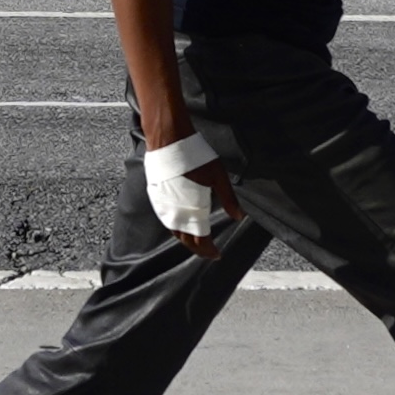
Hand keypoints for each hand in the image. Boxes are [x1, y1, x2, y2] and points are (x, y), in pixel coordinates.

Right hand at [140, 128, 247, 250]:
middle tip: (207, 251)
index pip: (200, 240)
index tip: (217, 254)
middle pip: (186, 240)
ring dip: (185, 239)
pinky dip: (175, 227)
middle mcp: (175, 213)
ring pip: (174, 231)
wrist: (168, 140)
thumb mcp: (218, 177)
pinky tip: (180, 224)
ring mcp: (163, 206)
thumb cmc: (195, 156)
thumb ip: (228, 200)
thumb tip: (238, 216)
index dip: (209, 250)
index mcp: (192, 212)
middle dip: (198, 248)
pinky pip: (166, 220)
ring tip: (195, 241)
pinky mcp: (156, 197)